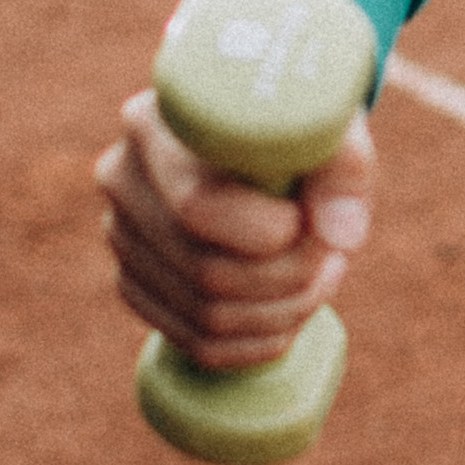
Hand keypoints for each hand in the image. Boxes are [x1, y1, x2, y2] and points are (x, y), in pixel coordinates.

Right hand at [96, 88, 376, 371]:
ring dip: (283, 313)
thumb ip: (342, 168)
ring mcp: (122, 237)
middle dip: (288, 279)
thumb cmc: (296, 122)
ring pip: (206, 317)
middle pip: (207, 272)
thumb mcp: (327, 122)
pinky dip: (258, 343)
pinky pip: (196, 343)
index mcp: (153, 123)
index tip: (309, 223)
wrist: (264, 135)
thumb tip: (341, 236)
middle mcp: (122, 179)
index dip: (266, 235)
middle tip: (332, 257)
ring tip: (322, 275)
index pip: (197, 208)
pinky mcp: (135, 284)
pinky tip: (292, 310)